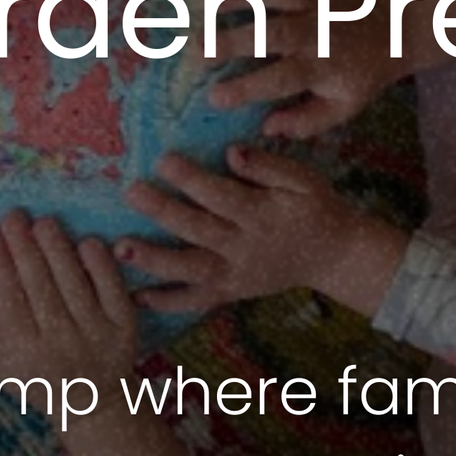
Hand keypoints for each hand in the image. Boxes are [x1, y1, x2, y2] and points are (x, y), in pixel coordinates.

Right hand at [0, 212, 136, 393]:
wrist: (91, 402)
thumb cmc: (36, 376)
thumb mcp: (3, 362)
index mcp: (26, 352)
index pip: (10, 300)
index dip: (0, 266)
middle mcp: (62, 343)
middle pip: (40, 286)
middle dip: (24, 248)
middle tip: (13, 216)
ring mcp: (96, 333)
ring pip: (73, 283)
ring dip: (57, 248)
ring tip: (43, 222)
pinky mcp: (125, 326)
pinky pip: (111, 288)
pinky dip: (99, 264)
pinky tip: (85, 241)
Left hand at [121, 147, 380, 313]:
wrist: (334, 255)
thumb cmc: (314, 208)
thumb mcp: (304, 180)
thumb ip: (269, 167)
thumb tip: (233, 153)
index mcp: (262, 216)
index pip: (221, 196)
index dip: (191, 179)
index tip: (162, 160)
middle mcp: (245, 248)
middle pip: (199, 230)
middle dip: (163, 212)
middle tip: (130, 193)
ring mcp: (236, 275)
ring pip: (192, 270)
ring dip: (155, 260)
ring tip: (121, 248)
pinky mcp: (231, 292)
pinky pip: (196, 301)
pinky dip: (168, 302)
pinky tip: (137, 297)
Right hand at [203, 0, 401, 135]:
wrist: (400, 24)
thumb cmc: (362, 71)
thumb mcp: (344, 106)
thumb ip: (306, 121)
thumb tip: (265, 128)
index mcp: (325, 66)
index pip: (281, 80)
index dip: (247, 89)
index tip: (213, 98)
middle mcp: (321, 29)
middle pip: (273, 34)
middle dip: (232, 39)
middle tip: (193, 47)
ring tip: (203, 0)